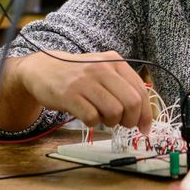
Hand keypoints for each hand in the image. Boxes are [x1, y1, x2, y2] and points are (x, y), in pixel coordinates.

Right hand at [17, 50, 151, 133]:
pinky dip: (93, 123)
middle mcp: (102, 68)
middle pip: (131, 103)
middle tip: (122, 124)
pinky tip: (87, 116)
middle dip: (131, 120)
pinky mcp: (70, 95)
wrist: (43, 69)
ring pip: (114, 112)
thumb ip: (124, 87)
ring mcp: (85, 81)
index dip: (146, 114)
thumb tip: (144, 115)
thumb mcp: (104, 71)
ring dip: (111, 122)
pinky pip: (92, 118)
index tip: (145, 128)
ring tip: (102, 118)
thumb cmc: (79, 75)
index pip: (141, 91)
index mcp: (115, 62)